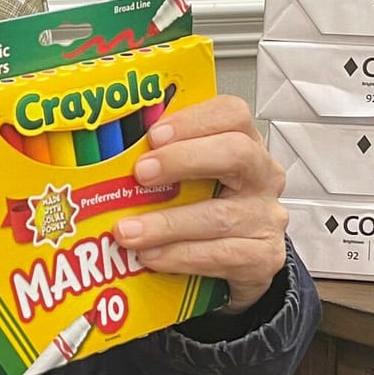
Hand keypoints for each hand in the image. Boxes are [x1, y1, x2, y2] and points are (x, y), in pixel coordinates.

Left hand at [114, 95, 286, 313]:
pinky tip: (152, 256)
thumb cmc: (209, 208)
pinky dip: (180, 256)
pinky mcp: (263, 257)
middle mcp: (262, 176)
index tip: (153, 135)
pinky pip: (222, 255)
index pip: (232, 114)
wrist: (240, 260)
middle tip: (141, 173)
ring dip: (166, 223)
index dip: (193, 120)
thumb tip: (107, 152)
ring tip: (128, 231)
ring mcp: (266, 218)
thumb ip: (164, 159)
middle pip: (235, 154)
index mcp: (245, 143)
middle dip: (183, 160)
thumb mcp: (192, 177)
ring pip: (219, 215)